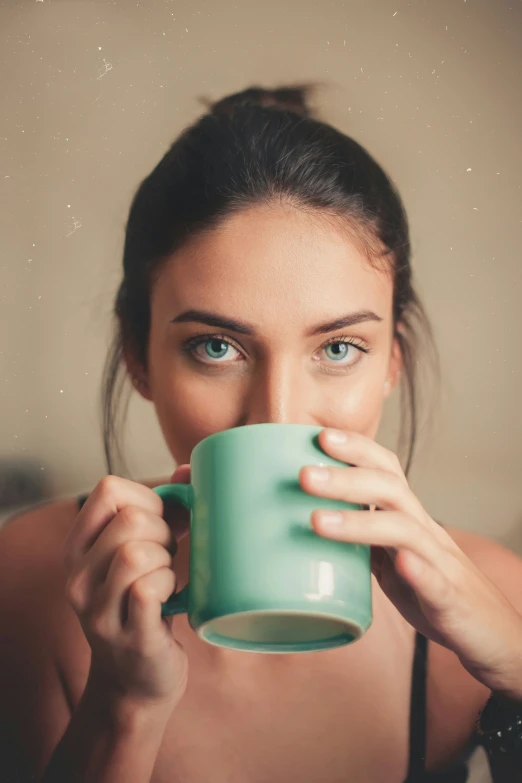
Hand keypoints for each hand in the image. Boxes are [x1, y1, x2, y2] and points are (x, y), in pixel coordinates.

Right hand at [62, 471, 188, 715]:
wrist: (137, 680)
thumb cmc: (145, 604)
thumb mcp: (142, 552)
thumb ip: (165, 508)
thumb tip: (190, 469)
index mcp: (79, 547)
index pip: (109, 490)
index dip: (147, 497)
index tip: (161, 521)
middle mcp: (78, 577)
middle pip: (130, 520)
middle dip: (163, 531)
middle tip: (168, 555)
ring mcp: (98, 609)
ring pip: (137, 553)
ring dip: (166, 560)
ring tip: (166, 576)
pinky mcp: (127, 635)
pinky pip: (149, 589)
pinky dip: (170, 585)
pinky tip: (171, 598)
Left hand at [300, 429, 521, 699]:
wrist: (494, 634)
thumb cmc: (435, 591)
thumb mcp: (391, 560)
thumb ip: (362, 539)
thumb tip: (313, 519)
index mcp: (409, 519)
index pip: (387, 471)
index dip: (358, 450)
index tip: (320, 436)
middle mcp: (426, 532)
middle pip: (390, 490)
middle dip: (346, 478)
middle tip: (304, 474)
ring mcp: (440, 564)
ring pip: (405, 530)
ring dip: (360, 521)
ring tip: (318, 520)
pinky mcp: (450, 600)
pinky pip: (436, 582)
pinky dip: (418, 571)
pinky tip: (400, 564)